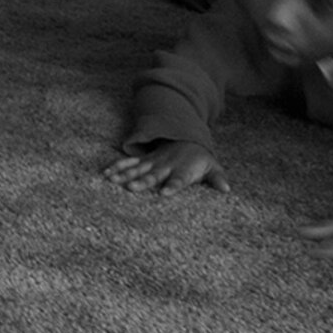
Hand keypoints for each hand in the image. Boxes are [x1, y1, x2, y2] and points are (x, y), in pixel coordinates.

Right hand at [102, 142, 226, 194]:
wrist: (187, 138)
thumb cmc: (200, 159)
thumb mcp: (212, 166)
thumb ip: (217, 178)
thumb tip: (227, 189)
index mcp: (183, 170)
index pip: (178, 180)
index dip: (171, 186)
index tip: (163, 193)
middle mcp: (166, 166)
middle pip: (153, 175)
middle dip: (142, 181)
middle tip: (131, 188)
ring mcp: (153, 162)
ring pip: (137, 169)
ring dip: (124, 174)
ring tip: (111, 180)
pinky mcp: (144, 160)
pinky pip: (129, 163)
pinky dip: (117, 166)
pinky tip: (105, 173)